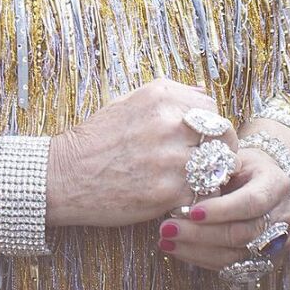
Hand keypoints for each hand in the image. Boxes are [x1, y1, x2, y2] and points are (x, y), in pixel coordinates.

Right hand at [48, 78, 238, 227]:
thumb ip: (169, 96)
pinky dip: (198, 197)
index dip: (211, 125)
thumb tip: (202, 91)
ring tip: (195, 180)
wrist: (66, 174)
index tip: (204, 138)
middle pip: (222, 135)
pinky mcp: (168, 191)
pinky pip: (203, 193)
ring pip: (218, 165)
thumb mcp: (128, 102)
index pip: (211, 108)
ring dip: (212, 175)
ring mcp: (170, 157)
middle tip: (208, 162)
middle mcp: (168, 122)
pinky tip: (182, 196)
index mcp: (159, 96)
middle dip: (220, 150)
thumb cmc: (96, 138)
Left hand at [156, 148, 289, 270]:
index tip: (191, 211)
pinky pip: (233, 265)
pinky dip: (203, 258)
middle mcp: (283, 216)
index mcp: (276, 185)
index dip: (221, 210)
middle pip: (243, 233)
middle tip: (168, 229)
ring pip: (236, 255)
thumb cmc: (240, 163)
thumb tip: (184, 187)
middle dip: (201, 234)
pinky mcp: (266, 259)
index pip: (251, 202)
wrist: (262, 177)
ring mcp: (278, 242)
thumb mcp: (230, 157)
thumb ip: (216, 171)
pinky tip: (179, 250)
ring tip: (166, 242)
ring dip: (197, 251)